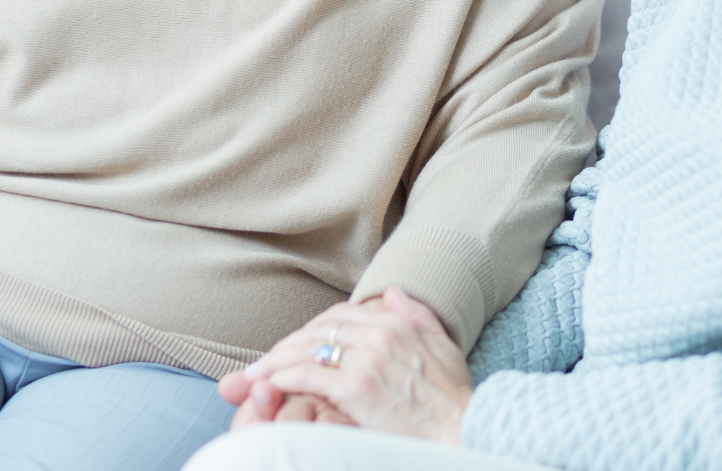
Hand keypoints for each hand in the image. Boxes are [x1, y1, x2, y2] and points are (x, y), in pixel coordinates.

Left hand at [238, 287, 473, 444]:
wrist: (466, 429)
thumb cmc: (455, 397)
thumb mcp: (442, 345)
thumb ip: (416, 314)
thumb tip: (393, 292)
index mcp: (397, 321)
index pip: (340, 315)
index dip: (311, 330)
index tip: (293, 346)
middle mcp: (380, 332)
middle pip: (319, 329)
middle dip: (287, 345)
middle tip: (263, 363)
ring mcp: (368, 358)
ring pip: (309, 348)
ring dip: (277, 361)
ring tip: (255, 376)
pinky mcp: (357, 387)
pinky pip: (310, 374)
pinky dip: (285, 377)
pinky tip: (272, 385)